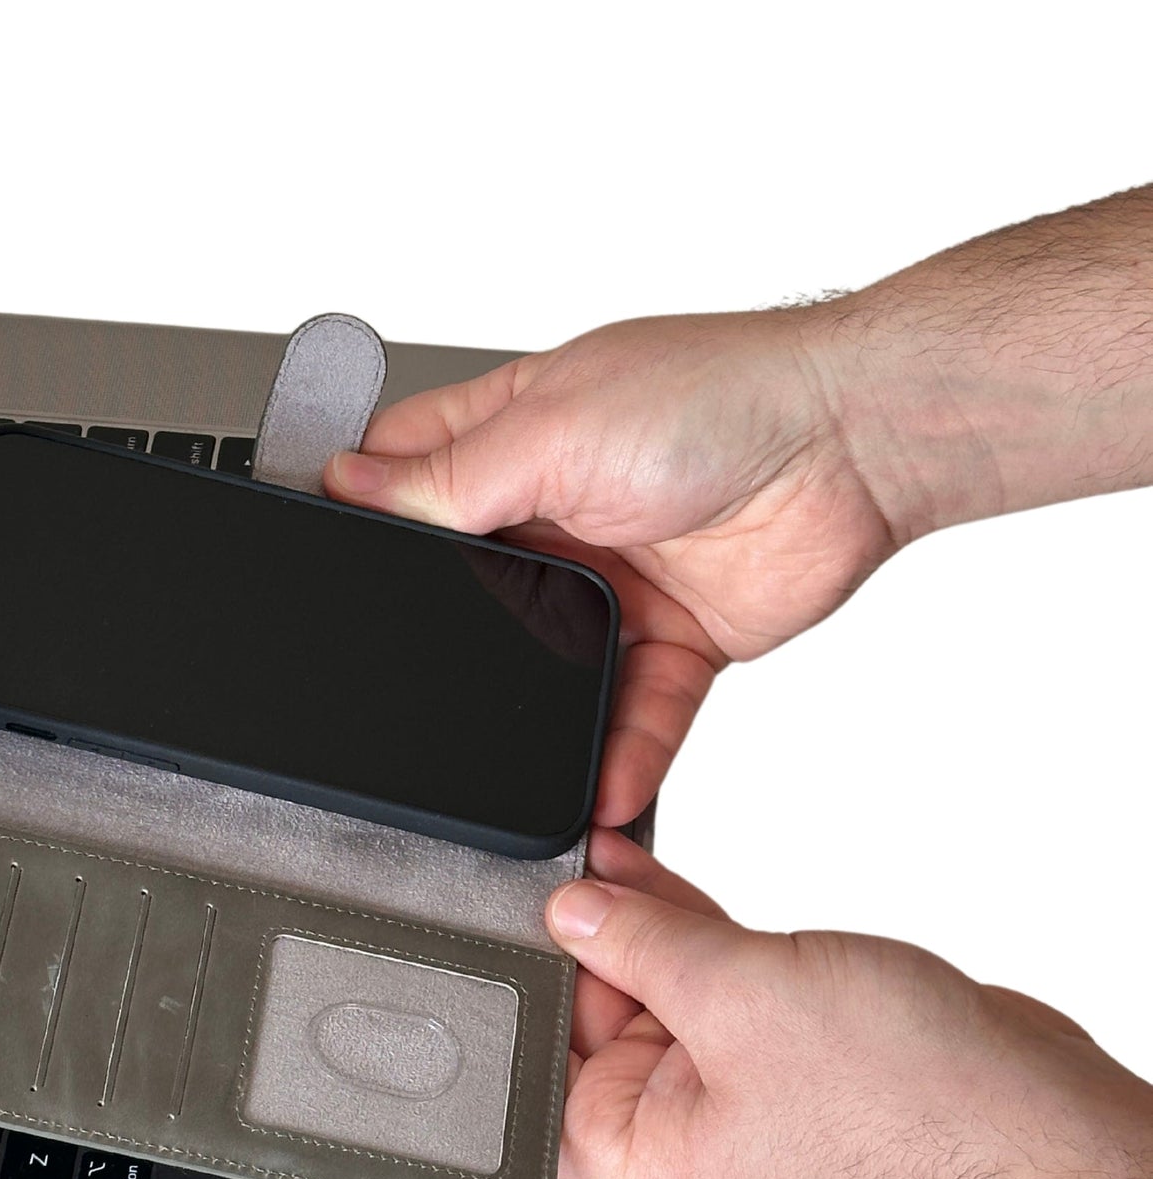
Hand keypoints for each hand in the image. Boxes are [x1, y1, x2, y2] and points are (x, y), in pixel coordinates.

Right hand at [324, 310, 903, 824]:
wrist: (857, 442)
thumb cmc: (721, 393)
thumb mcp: (555, 426)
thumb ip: (451, 476)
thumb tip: (352, 488)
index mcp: (511, 435)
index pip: (403, 477)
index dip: (362, 516)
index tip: (322, 564)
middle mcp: (556, 508)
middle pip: (467, 589)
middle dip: (442, 635)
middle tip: (405, 676)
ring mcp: (614, 578)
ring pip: (548, 668)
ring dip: (532, 714)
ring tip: (501, 762)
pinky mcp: (676, 637)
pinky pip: (636, 712)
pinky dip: (621, 753)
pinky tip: (601, 785)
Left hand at [548, 829, 1152, 1178]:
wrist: (1030, 1107)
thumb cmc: (903, 1098)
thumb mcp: (731, 994)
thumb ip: (637, 945)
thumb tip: (568, 912)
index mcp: (645, 1162)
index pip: (536, 1081)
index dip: (519, 1000)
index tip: (497, 928)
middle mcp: (678, 1135)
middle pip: (590, 1024)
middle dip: (575, 945)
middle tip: (553, 871)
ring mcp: (731, 1090)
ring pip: (651, 990)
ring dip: (629, 922)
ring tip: (593, 854)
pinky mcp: (778, 1050)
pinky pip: (706, 981)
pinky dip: (681, 930)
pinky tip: (642, 874)